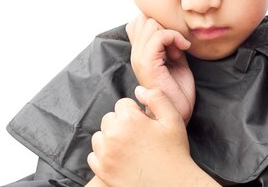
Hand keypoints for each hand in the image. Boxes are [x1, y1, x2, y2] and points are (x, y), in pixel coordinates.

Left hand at [88, 87, 216, 186]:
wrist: (172, 185)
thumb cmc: (174, 152)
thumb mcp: (173, 119)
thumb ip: (156, 97)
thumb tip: (138, 90)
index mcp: (129, 119)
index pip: (123, 104)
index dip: (135, 113)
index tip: (145, 125)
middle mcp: (113, 134)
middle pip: (109, 118)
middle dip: (121, 124)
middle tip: (138, 138)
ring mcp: (105, 153)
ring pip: (100, 135)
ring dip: (110, 138)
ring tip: (129, 148)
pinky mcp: (101, 169)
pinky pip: (94, 155)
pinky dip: (103, 156)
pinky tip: (120, 159)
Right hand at [126, 14, 194, 122]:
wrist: (177, 113)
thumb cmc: (178, 91)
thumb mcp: (175, 59)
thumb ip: (169, 43)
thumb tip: (171, 27)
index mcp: (139, 53)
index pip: (138, 21)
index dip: (159, 24)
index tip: (173, 41)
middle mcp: (135, 54)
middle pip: (143, 18)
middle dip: (164, 26)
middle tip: (176, 45)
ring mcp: (138, 58)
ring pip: (150, 24)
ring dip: (170, 33)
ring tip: (178, 50)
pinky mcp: (147, 64)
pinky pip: (158, 36)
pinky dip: (174, 37)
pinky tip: (182, 49)